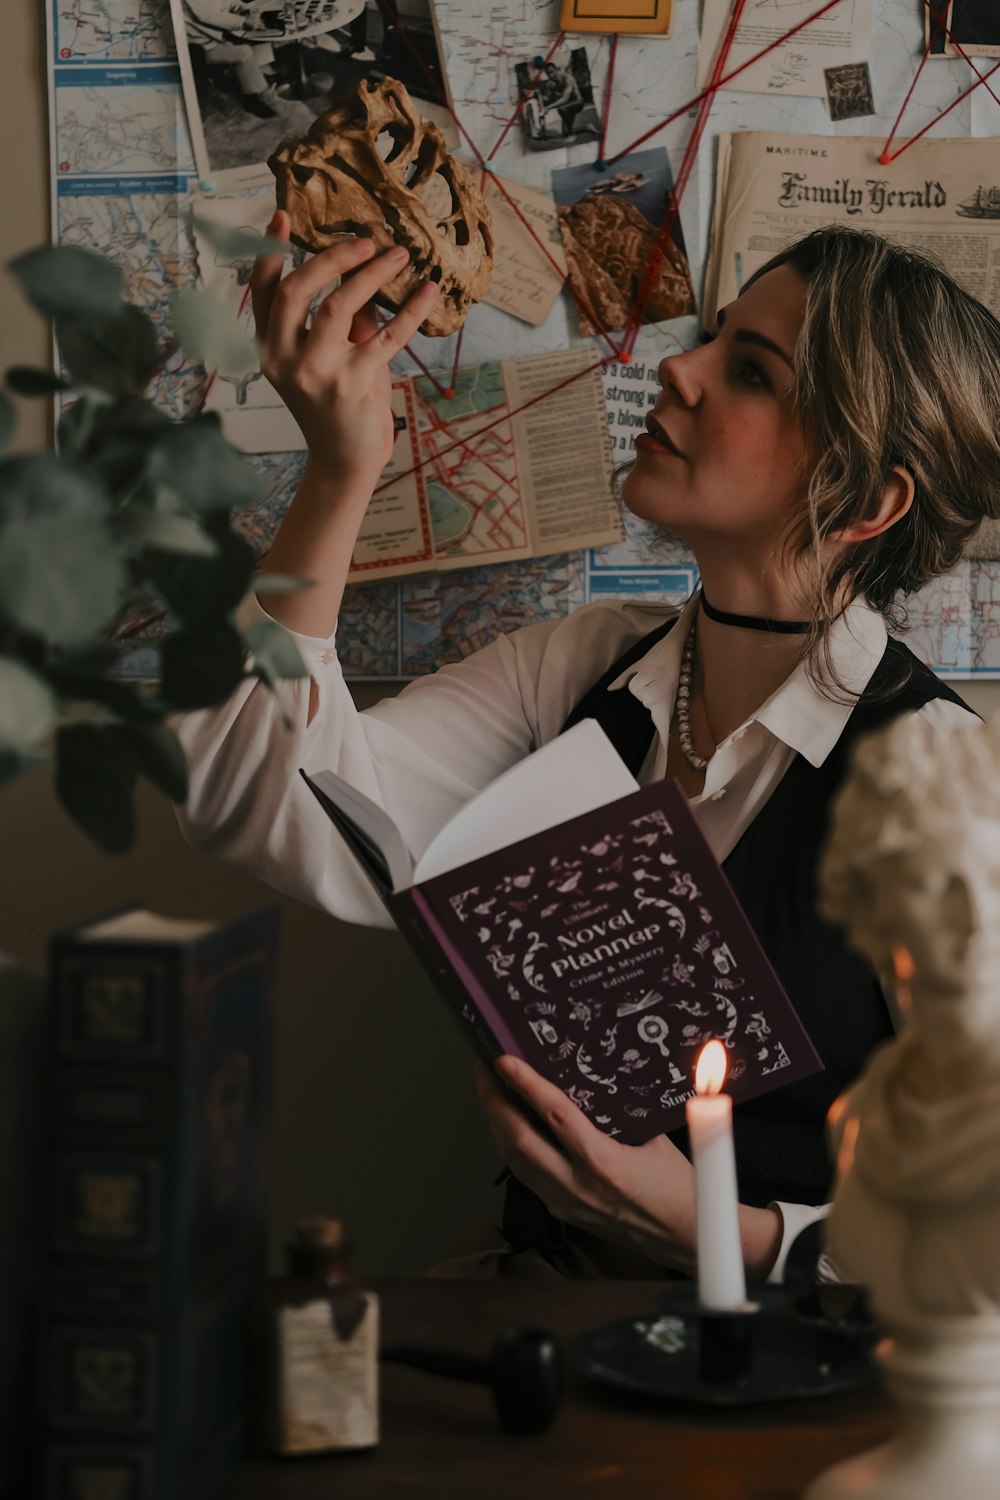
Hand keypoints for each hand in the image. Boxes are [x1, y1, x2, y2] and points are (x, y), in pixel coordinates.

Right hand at [250, 212, 439, 478]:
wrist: (343, 462)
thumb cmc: (335, 409)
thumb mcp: (326, 361)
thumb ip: (337, 323)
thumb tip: (364, 278)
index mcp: (269, 349)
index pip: (262, 291)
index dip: (270, 250)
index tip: (284, 216)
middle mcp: (284, 358)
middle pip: (296, 290)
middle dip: (331, 258)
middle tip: (363, 241)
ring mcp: (317, 372)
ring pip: (338, 305)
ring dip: (371, 274)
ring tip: (397, 255)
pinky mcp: (352, 384)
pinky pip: (387, 336)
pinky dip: (411, 310)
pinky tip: (428, 291)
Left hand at [475, 1054, 698, 1271]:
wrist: (684, 1236)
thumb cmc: (674, 1183)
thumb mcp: (652, 1136)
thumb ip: (619, 1110)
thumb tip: (590, 1073)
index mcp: (604, 1163)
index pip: (554, 1116)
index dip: (526, 1085)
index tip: (504, 1060)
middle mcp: (578, 1186)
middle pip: (519, 1139)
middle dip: (495, 1101)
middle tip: (483, 1069)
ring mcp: (566, 1202)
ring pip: (515, 1160)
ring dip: (497, 1123)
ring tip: (490, 1091)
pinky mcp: (563, 1212)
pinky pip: (526, 1175)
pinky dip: (512, 1147)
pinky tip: (508, 1127)